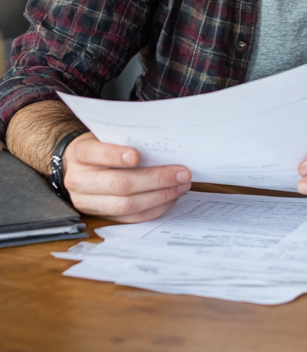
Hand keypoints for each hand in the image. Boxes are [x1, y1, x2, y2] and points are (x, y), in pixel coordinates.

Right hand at [63, 133, 191, 221]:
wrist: (78, 164)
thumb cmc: (103, 144)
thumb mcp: (108, 134)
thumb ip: (127, 138)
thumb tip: (166, 144)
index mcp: (81, 154)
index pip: (95, 154)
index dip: (115, 156)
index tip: (137, 155)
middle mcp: (79, 180)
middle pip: (119, 184)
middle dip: (155, 180)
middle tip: (182, 173)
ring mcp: (87, 201)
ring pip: (125, 205)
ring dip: (159, 197)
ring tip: (181, 186)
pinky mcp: (99, 215)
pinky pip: (129, 217)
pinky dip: (153, 209)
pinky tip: (171, 198)